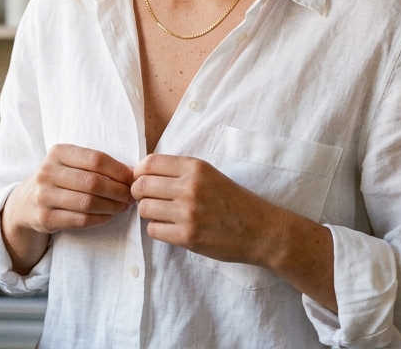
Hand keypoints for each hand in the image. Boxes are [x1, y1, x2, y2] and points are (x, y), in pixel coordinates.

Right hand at [0, 144, 134, 273]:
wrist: (25, 202)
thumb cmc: (58, 179)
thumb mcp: (70, 163)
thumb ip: (96, 164)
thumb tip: (132, 172)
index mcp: (58, 152)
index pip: (96, 159)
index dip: (119, 171)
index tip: (133, 179)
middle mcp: (47, 172)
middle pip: (93, 182)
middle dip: (118, 191)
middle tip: (131, 196)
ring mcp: (44, 196)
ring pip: (88, 202)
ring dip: (112, 206)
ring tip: (123, 206)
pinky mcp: (45, 218)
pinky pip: (80, 220)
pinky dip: (100, 218)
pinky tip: (108, 215)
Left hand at [131, 153, 335, 309]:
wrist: (262, 231)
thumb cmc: (235, 202)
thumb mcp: (211, 175)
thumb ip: (181, 172)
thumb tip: (143, 173)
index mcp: (196, 168)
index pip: (149, 163)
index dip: (139, 172)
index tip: (142, 180)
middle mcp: (190, 187)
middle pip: (141, 185)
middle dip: (138, 193)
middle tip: (146, 199)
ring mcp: (188, 213)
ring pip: (144, 208)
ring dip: (148, 212)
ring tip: (161, 214)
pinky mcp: (188, 237)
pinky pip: (153, 230)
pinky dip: (158, 230)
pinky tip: (171, 228)